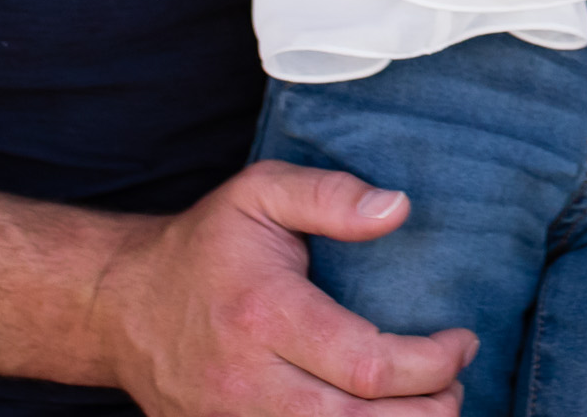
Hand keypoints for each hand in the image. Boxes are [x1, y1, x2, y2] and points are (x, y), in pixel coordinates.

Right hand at [93, 160, 476, 416]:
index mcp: (265, 316)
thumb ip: (330, 195)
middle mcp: (251, 384)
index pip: (368, 366)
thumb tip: (399, 208)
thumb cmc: (205, 245)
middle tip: (456, 381)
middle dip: (430, 412)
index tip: (460, 339)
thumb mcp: (260, 192)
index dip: (431, 363)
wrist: (125, 306)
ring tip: (430, 405)